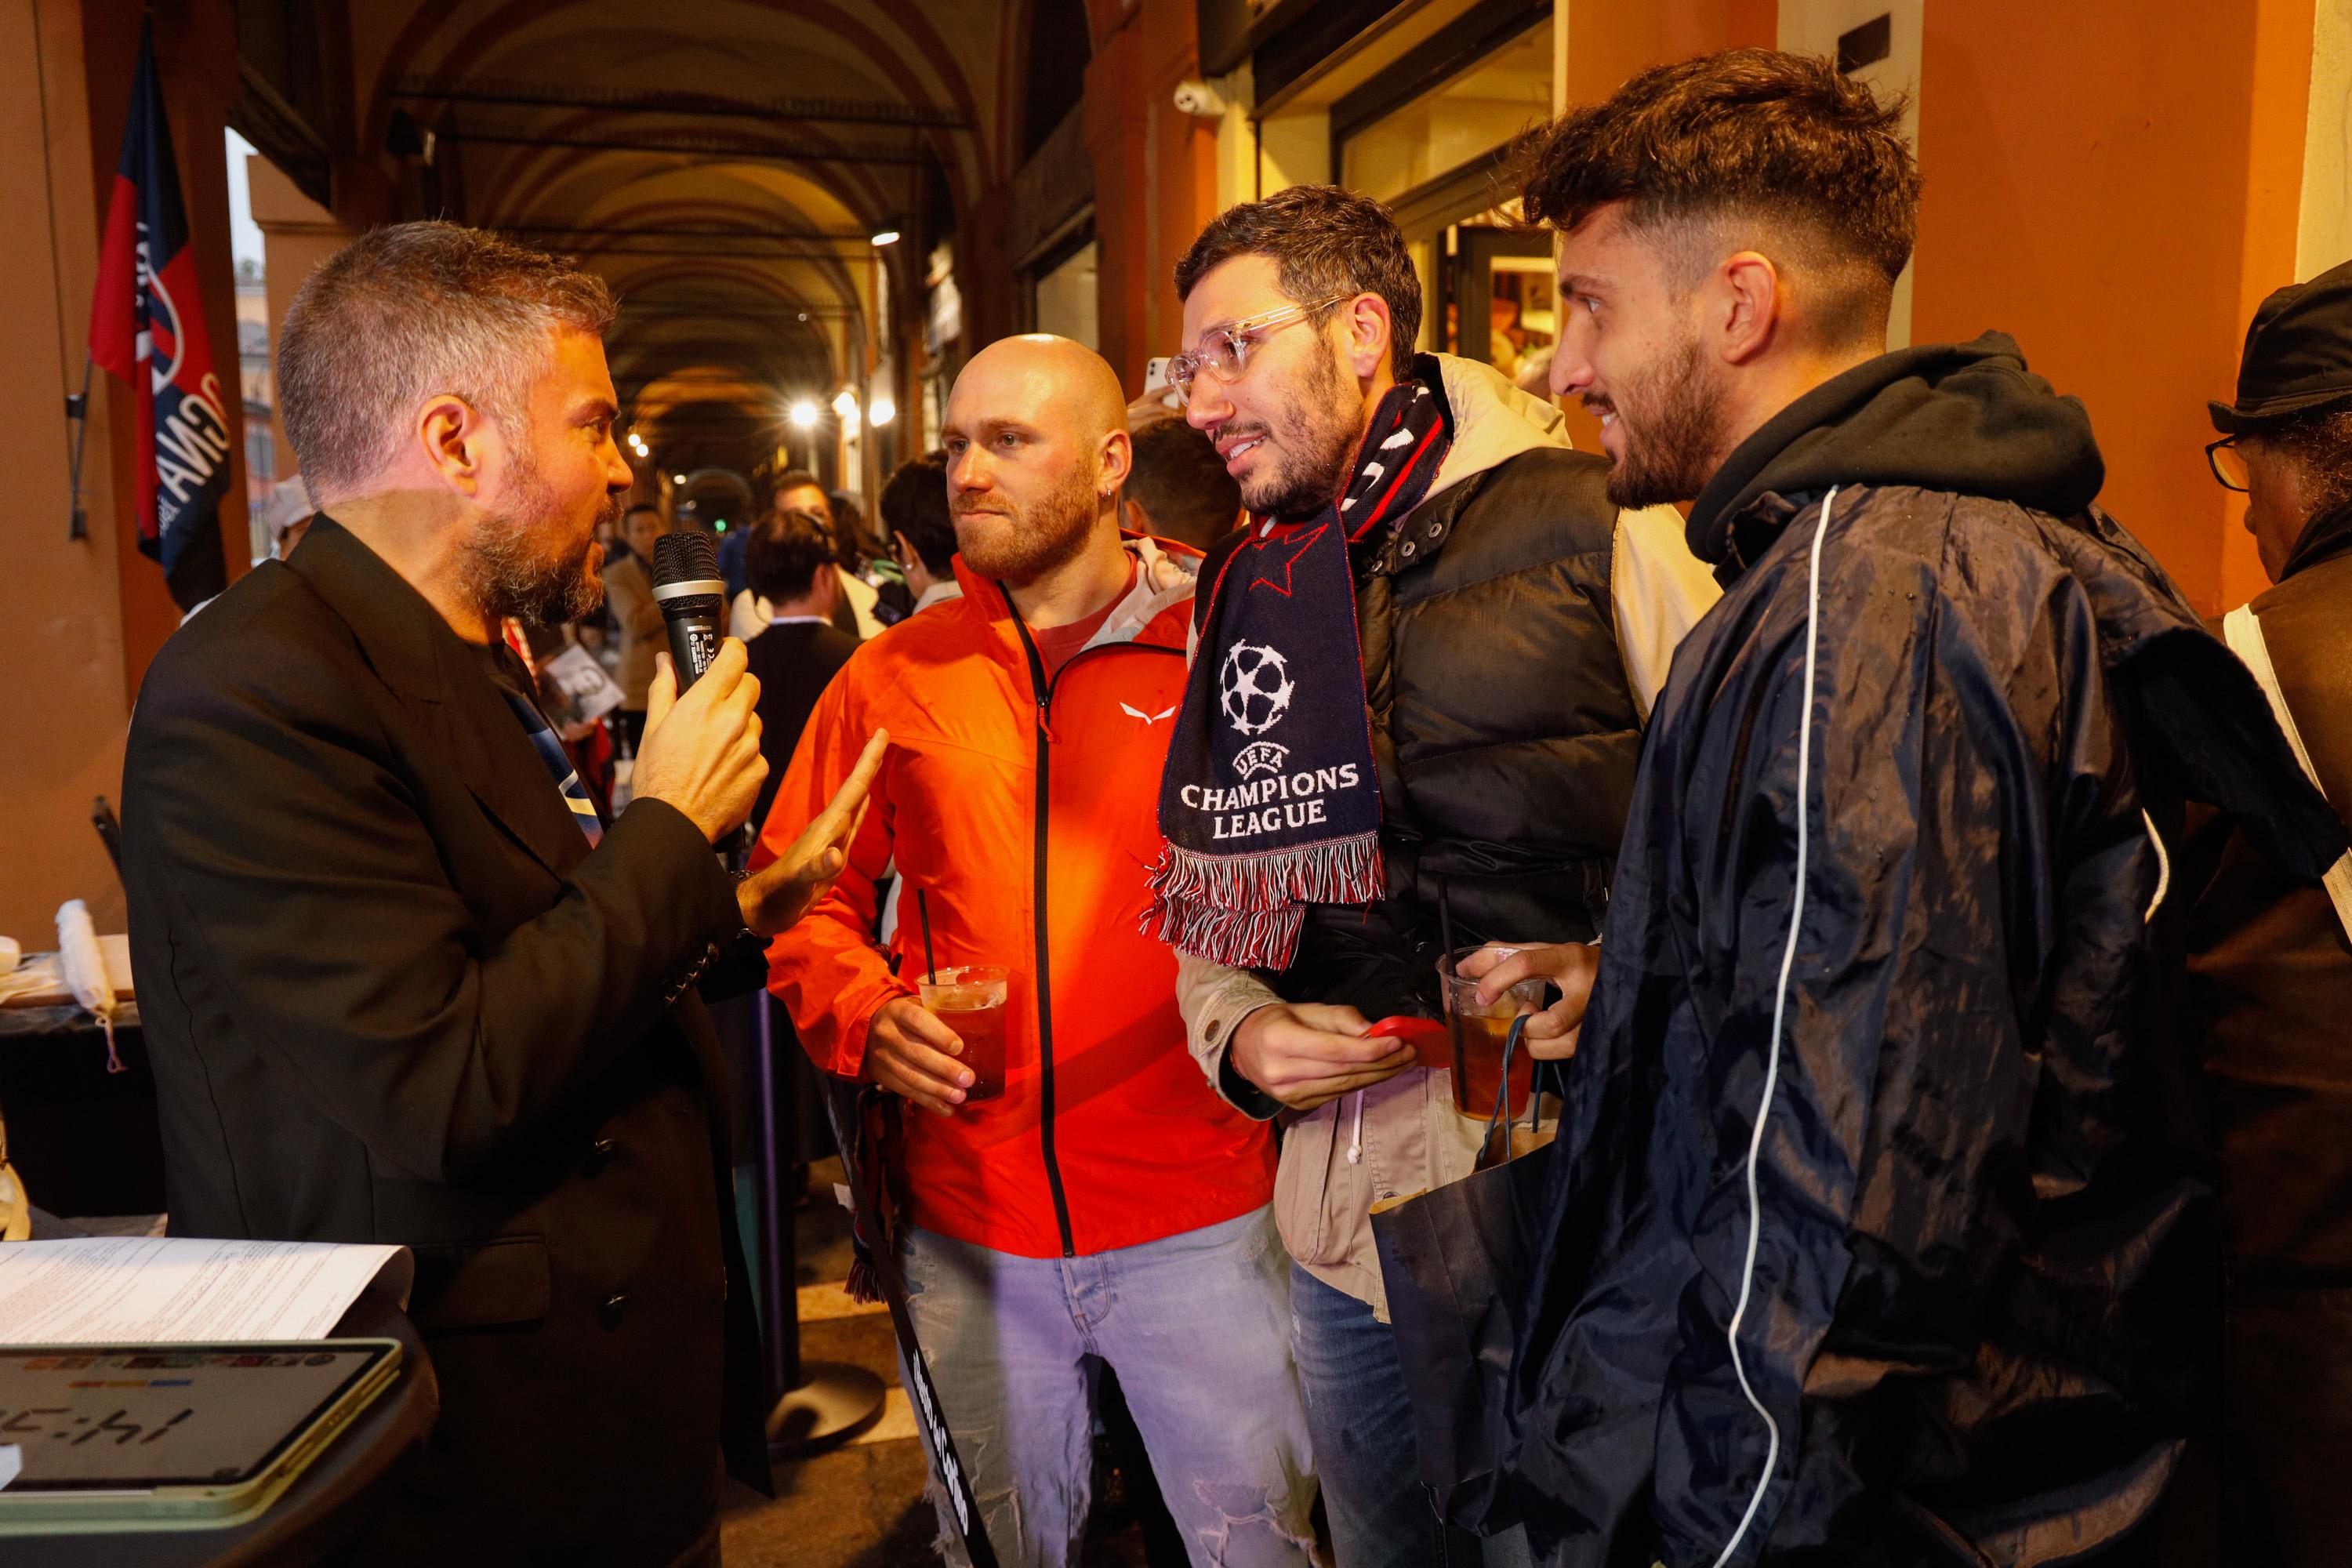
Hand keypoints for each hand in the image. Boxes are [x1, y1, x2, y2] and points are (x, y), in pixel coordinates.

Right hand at [632, 642, 765, 842]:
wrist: (675, 824)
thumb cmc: (657, 778)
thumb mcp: (652, 729)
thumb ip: (664, 689)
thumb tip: (666, 661)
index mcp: (703, 705)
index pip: (735, 659)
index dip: (733, 651)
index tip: (728, 652)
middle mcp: (732, 721)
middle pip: (752, 684)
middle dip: (737, 687)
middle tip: (717, 702)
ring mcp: (750, 746)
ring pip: (754, 720)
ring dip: (740, 725)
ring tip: (714, 746)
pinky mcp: (760, 769)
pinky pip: (757, 751)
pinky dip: (743, 755)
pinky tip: (722, 769)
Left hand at [738, 730, 888, 934]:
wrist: (766, 907)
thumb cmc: (780, 893)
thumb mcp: (798, 881)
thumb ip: (817, 868)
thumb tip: (835, 856)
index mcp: (826, 829)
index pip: (853, 790)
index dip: (868, 762)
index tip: (881, 734)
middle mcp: (830, 828)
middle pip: (855, 789)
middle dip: (870, 763)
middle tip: (883, 735)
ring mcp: (831, 840)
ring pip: (854, 803)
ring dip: (866, 782)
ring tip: (876, 761)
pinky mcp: (831, 853)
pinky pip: (852, 824)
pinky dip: (862, 809)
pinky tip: (864, 804)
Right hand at [867, 995, 973, 1115]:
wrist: (868, 1028)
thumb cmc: (906, 1017)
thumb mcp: (917, 1005)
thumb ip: (939, 1013)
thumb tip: (978, 1025)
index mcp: (899, 1011)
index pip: (918, 1020)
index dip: (939, 1035)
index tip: (959, 1048)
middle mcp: (888, 1034)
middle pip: (917, 1054)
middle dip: (944, 1068)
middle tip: (968, 1078)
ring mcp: (883, 1057)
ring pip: (911, 1076)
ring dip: (938, 1089)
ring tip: (960, 1096)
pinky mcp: (883, 1077)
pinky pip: (906, 1092)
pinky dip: (928, 1102)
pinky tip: (947, 1109)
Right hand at [1228, 1003, 1416, 1111]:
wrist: (1243, 1048)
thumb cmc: (1278, 1023)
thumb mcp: (1307, 1010)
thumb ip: (1342, 1019)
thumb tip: (1376, 1032)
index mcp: (1280, 1042)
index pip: (1334, 1051)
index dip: (1369, 1049)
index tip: (1398, 1042)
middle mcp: (1282, 1073)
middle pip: (1344, 1071)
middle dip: (1383, 1063)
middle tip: (1410, 1052)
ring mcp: (1290, 1094)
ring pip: (1346, 1086)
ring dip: (1380, 1075)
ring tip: (1404, 1062)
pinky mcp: (1300, 1105)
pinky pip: (1339, 1094)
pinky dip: (1363, 1083)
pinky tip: (1381, 1072)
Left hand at [1455, 942, 1599, 1060]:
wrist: (1622, 970)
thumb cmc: (1575, 963)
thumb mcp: (1544, 951)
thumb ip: (1503, 955)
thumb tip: (1464, 967)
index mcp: (1569, 959)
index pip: (1526, 964)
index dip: (1497, 980)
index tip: (1482, 995)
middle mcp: (1587, 988)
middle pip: (1552, 1023)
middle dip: (1526, 1026)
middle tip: (1522, 1014)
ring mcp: (1598, 1015)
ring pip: (1563, 1044)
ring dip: (1536, 1042)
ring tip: (1533, 1024)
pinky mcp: (1601, 1034)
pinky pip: (1570, 1053)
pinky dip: (1548, 1049)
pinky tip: (1546, 1035)